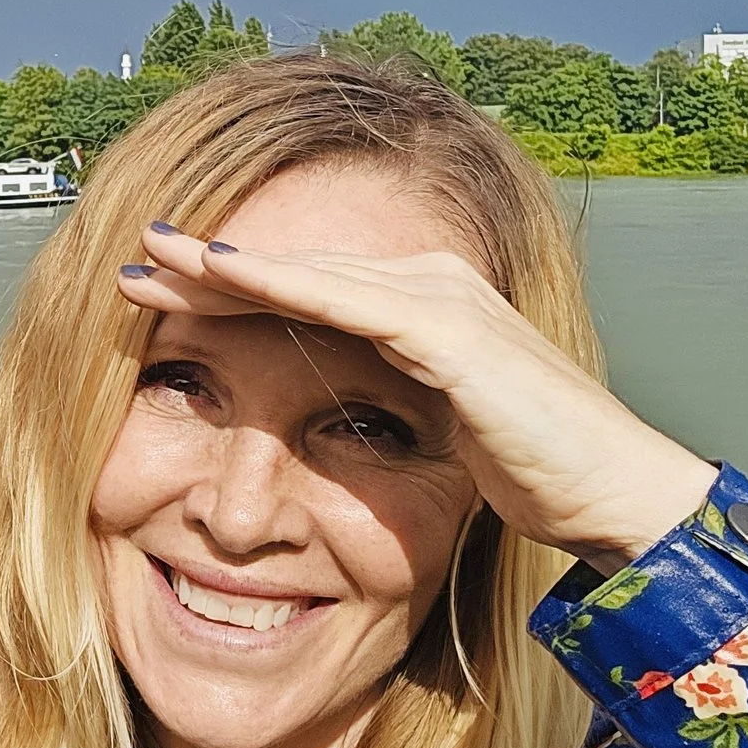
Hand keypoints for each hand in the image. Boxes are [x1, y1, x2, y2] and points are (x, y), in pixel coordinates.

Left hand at [119, 227, 715, 573]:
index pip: (307, 286)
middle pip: (298, 268)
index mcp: (424, 303)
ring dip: (225, 262)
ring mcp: (443, 298)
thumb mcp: (438, 432)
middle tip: (132, 253)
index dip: (231, 282)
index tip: (158, 285)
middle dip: (210, 261)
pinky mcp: (451, 330)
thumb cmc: (533, 473)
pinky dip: (280, 283)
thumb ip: (388, 406)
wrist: (616, 494)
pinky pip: (346, 300)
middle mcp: (431, 283)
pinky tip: (222, 272)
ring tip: (153, 254)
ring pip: (310, 272)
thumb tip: (334, 424)